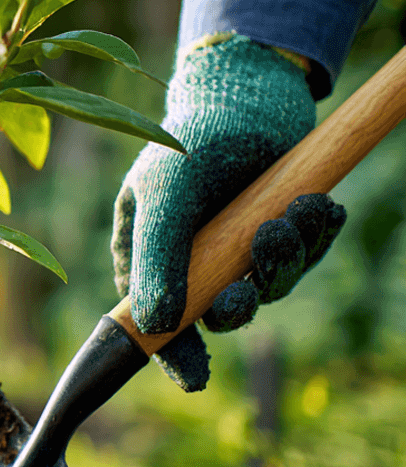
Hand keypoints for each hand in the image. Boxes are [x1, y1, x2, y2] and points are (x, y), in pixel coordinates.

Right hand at [111, 36, 343, 390]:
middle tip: (257, 270)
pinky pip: (301, 257)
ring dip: (288, 257)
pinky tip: (320, 208)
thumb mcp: (166, 197)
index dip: (173, 354)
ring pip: (267, 285)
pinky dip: (313, 238)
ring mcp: (237, 245)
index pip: (154, 321)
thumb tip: (154, 327)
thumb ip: (157, 261)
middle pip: (220, 313)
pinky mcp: (277, 227)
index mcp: (148, 254)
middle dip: (245, 297)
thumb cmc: (192, 138)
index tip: (197, 377)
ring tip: (297, 214)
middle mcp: (192, 258)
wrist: (250, 89)